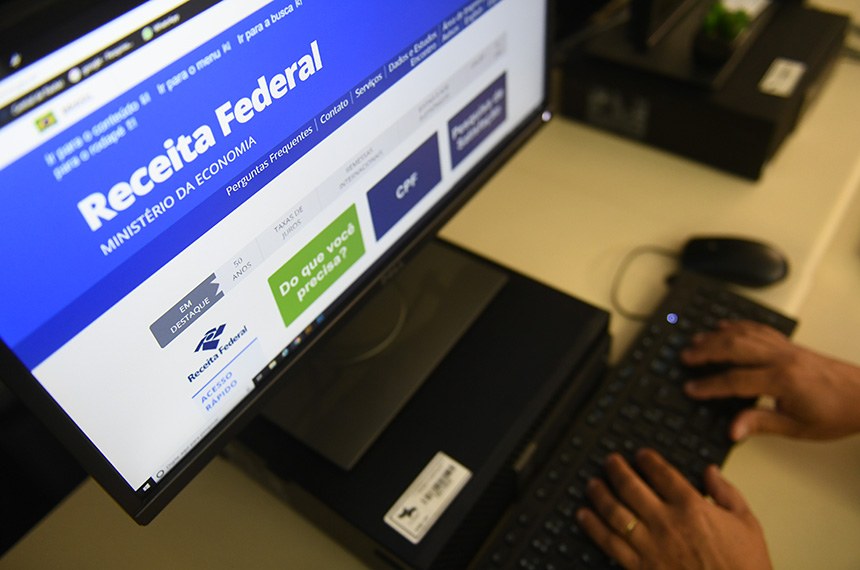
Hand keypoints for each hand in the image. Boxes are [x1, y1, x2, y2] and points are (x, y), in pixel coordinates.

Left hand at [577, 450, 771, 569]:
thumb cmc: (745, 566)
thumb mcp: (747, 523)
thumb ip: (727, 493)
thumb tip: (710, 471)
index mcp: (692, 506)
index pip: (661, 473)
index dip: (647, 459)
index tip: (640, 454)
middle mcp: (666, 522)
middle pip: (630, 487)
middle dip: (616, 470)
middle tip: (610, 461)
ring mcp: (650, 545)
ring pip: (614, 512)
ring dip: (599, 494)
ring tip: (592, 484)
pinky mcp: (640, 567)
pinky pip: (609, 542)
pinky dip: (592, 526)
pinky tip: (583, 515)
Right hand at [681, 320, 859, 440]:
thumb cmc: (836, 414)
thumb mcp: (798, 427)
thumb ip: (761, 423)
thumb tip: (733, 429)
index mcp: (783, 381)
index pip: (735, 381)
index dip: (709, 386)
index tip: (691, 389)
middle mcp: (782, 359)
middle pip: (735, 348)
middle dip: (706, 351)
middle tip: (685, 357)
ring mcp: (786, 348)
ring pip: (745, 334)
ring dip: (718, 336)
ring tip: (697, 340)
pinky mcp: (791, 345)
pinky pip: (761, 329)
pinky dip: (740, 325)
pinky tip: (726, 325)